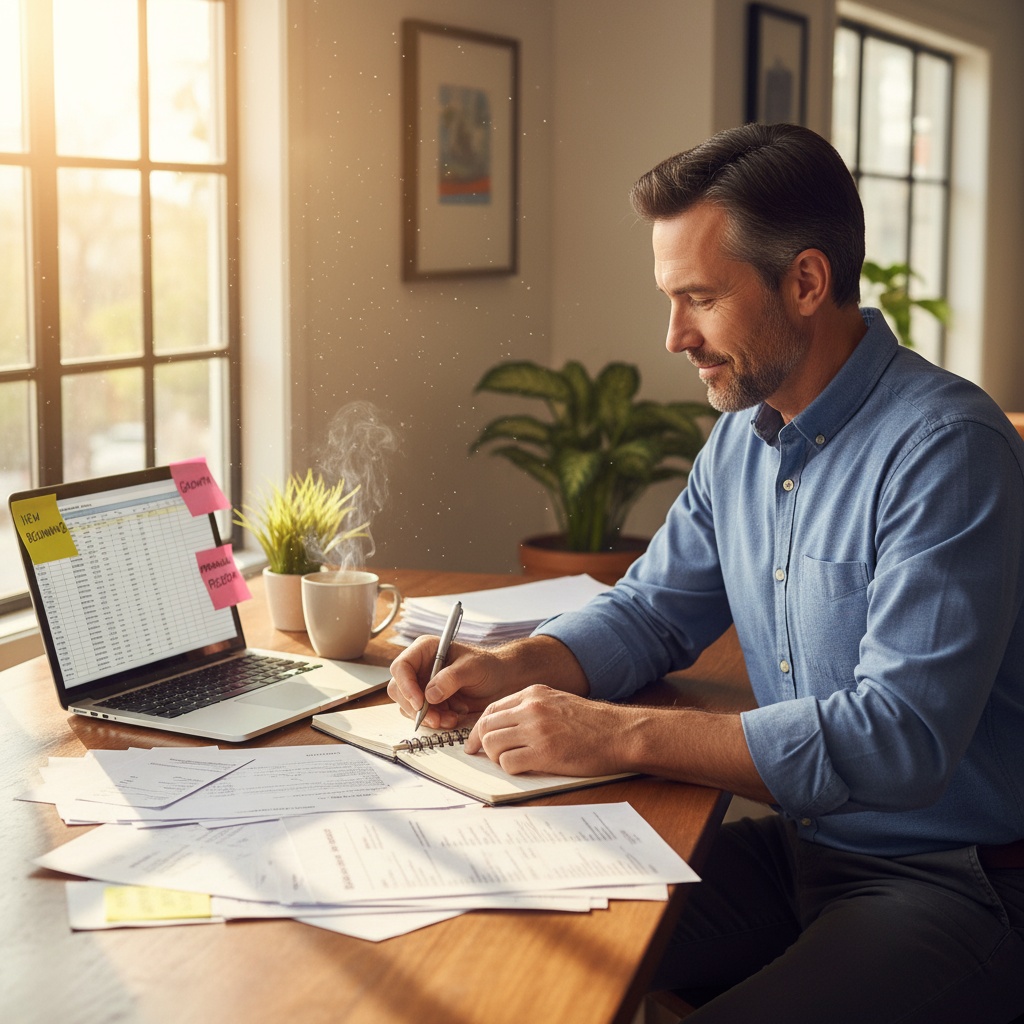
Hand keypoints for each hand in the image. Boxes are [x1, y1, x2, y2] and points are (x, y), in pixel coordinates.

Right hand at [387, 636, 531, 730]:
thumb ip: (451, 678)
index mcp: (425, 650)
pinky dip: (433, 721)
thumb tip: (429, 694)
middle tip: (435, 719)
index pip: (402, 666)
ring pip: (407, 705)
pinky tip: (451, 718)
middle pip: (399, 689)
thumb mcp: (473, 668)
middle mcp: (419, 667)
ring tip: (449, 719)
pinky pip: (420, 715)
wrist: (501, 682)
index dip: (406, 686)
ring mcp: (422, 685)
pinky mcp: (428, 702)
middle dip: (415, 707)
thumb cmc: (488, 666)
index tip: (420, 703)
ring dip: (426, 717)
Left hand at [465, 685, 628, 776]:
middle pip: (486, 726)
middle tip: (482, 757)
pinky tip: (523, 768)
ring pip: (492, 744)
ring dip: (496, 757)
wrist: (620, 733)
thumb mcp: (558, 702)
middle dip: (480, 744)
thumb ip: (532, 709)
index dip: (478, 728)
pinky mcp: (544, 753)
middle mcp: (531, 709)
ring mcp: (537, 730)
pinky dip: (510, 769)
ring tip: (510, 761)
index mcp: (533, 694)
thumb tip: (505, 727)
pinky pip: (508, 763)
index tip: (475, 741)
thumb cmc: (593, 723)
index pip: (492, 709)